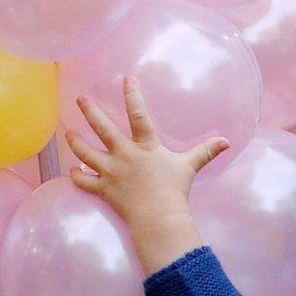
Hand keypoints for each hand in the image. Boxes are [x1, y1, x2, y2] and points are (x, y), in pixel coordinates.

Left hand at [66, 77, 228, 274]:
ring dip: (76, 142)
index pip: (138, 114)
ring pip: (86, 152)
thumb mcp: (190, 167)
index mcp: (146, 146)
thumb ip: (205, 152)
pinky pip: (85, 182)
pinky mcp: (104, 189)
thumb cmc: (174, 191)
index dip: (132, 94)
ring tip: (68, 133)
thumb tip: (226, 142)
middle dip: (89, 111)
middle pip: (102, 128)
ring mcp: (111, 172)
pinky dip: (77, 177)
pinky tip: (72, 171)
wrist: (158, 217)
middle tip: (80, 99)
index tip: (126, 78)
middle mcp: (124, 154)